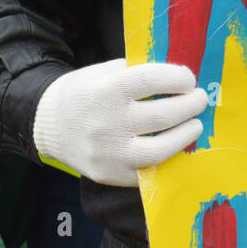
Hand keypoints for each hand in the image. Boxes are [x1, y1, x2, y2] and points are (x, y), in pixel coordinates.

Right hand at [32, 58, 207, 185]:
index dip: (178, 78)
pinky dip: (168, 157)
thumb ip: (135, 72)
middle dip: (190, 105)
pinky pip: (149, 169)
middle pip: (163, 115)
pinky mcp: (111, 175)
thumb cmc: (82, 94)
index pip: (151, 80)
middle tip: (199, 99)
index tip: (188, 79)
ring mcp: (109, 154)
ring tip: (194, 124)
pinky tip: (175, 144)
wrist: (47, 126)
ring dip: (186, 134)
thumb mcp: (102, 72)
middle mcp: (107, 123)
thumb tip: (176, 77)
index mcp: (104, 91)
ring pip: (161, 149)